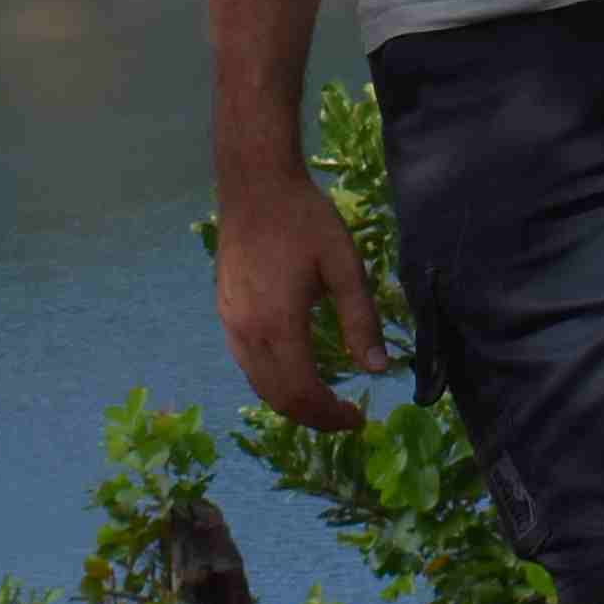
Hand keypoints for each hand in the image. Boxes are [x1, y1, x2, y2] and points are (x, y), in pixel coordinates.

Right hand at [215, 170, 391, 427]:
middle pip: (279, 398)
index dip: (331, 416)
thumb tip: (379, 370)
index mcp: (280, 324)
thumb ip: (361, 321)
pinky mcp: (224, 313)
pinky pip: (247, 364)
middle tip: (347, 416)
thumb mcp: (344, 266)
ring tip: (326, 399)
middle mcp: (248, 333)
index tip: (359, 418)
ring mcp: (231, 324)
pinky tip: (297, 370)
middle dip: (314, 416)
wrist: (255, 185)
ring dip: (292, 401)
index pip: (303, 393)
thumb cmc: (305, 220)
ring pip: (259, 385)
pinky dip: (273, 381)